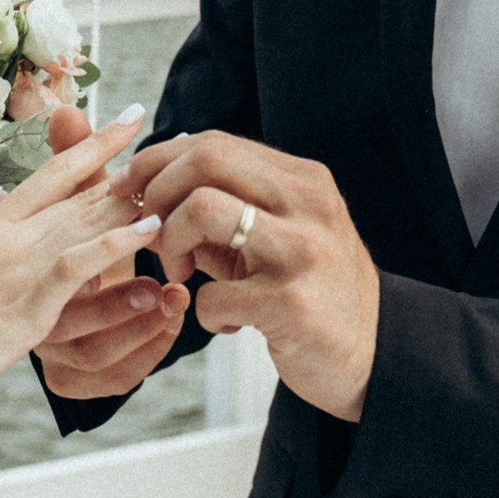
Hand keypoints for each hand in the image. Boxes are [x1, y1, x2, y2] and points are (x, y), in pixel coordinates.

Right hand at [0, 105, 160, 431]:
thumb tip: (2, 209)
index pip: (48, 175)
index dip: (89, 145)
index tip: (124, 118)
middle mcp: (1, 238)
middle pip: (71, 189)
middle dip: (118, 162)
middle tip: (157, 135)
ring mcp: (12, 269)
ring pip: (80, 219)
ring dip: (128, 199)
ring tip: (168, 179)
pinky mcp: (23, 307)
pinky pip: (76, 265)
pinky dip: (115, 242)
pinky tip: (147, 231)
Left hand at [124, 130, 379, 422]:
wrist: (372, 354)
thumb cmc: (310, 290)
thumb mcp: (276, 236)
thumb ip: (223, 207)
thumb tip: (149, 189)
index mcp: (303, 180)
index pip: (214, 142)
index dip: (158, 160)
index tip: (127, 186)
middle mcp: (309, 204)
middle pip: (206, 158)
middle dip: (157, 190)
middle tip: (149, 232)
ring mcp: (304, 251)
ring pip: (203, 208)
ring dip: (171, 241)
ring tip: (182, 272)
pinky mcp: (292, 304)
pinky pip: (213, 293)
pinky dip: (204, 311)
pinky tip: (227, 322)